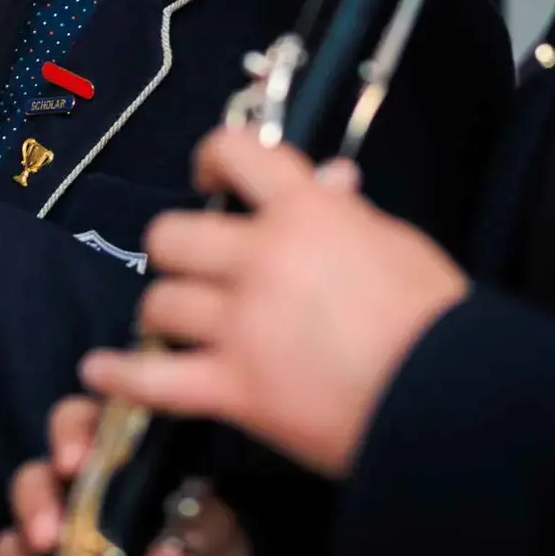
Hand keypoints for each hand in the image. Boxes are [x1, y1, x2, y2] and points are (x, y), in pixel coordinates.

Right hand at [0, 398, 249, 555]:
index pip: (82, 425)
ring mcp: (53, 555)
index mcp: (116, 464)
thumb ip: (193, 543)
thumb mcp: (213, 542)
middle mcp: (74, 502)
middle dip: (35, 503)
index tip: (75, 460)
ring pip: (13, 541)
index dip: (71, 433)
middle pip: (33, 481)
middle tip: (48, 534)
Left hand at [79, 127, 468, 478]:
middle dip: (178, 251)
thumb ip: (346, 214)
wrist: (454, 402)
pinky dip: (121, 375)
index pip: (236, 153)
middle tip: (194, 267)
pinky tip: (100, 371)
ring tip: (172, 324)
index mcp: (308, 213)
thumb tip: (328, 182)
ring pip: (159, 301)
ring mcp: (242, 324)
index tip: (208, 174)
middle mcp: (262, 258)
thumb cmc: (438, 324)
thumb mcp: (396, 245)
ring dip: (163, 312)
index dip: (211, 157)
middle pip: (173, 235)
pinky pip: (154, 377)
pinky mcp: (234, 388)